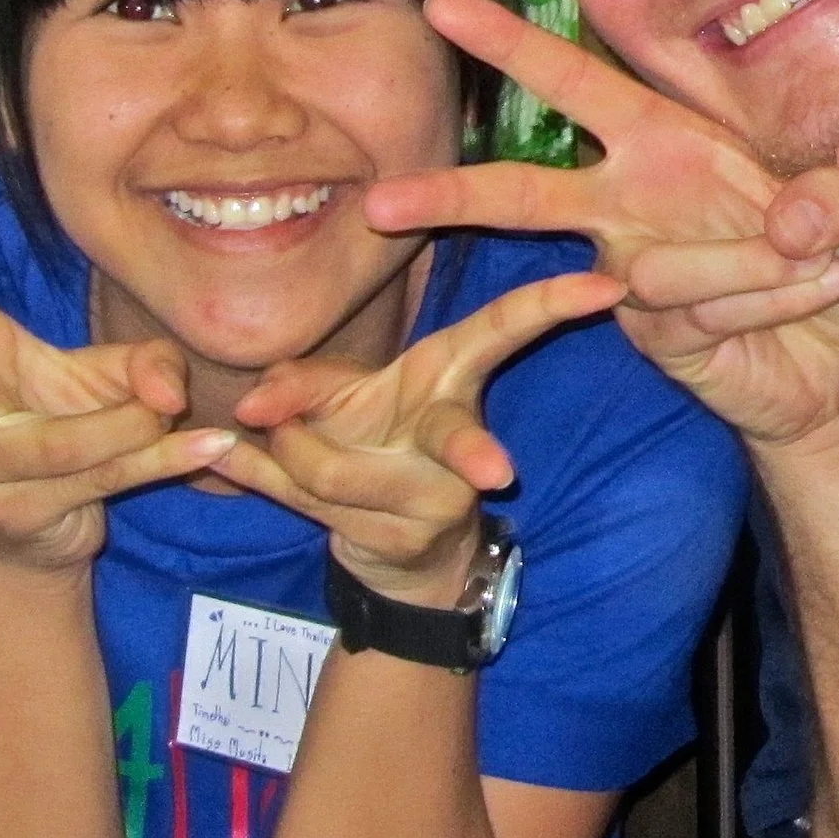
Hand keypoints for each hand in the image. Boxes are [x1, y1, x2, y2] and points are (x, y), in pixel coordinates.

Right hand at [0, 227, 231, 572]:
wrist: (50, 534)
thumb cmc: (70, 423)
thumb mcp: (106, 378)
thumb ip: (142, 362)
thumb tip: (162, 386)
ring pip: (62, 442)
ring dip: (133, 427)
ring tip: (179, 414)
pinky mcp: (19, 513)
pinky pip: (106, 477)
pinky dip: (168, 459)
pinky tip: (211, 445)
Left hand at [221, 268, 625, 604]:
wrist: (394, 551)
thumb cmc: (370, 442)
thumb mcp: (336, 394)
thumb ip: (297, 382)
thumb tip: (252, 406)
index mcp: (450, 378)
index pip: (506, 331)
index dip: (554, 304)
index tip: (606, 286)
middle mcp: (457, 437)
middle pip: (459, 438)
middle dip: (472, 454)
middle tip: (496, 472)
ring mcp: (439, 499)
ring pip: (334, 471)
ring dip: (286, 453)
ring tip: (279, 442)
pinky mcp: (404, 540)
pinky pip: (308, 503)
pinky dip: (263, 477)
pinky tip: (232, 453)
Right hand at [364, 0, 838, 445]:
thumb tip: (802, 214)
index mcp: (660, 139)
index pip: (572, 82)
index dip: (510, 46)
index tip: (442, 6)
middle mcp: (630, 202)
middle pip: (523, 192)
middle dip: (455, 196)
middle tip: (379, 204)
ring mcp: (633, 274)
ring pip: (650, 267)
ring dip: (747, 263)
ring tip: (819, 259)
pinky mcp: (657, 337)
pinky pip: (696, 312)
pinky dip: (765, 298)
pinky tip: (811, 293)